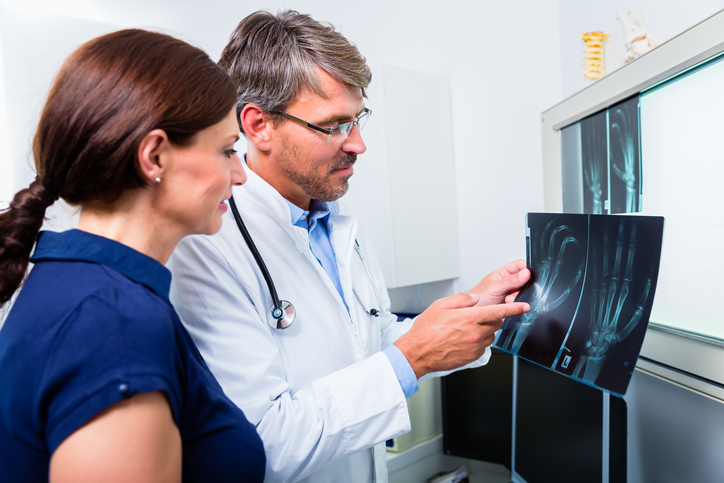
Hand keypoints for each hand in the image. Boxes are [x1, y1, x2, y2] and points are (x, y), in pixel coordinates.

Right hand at [394, 292, 528, 378]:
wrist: (418, 352)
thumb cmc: (426, 330)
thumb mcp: (440, 306)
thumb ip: (460, 299)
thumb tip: (474, 298)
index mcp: (469, 318)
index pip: (499, 311)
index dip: (515, 309)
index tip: (525, 307)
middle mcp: (475, 333)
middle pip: (496, 322)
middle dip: (493, 317)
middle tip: (479, 315)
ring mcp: (475, 346)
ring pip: (490, 335)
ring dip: (485, 329)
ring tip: (467, 328)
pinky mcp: (473, 357)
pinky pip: (483, 347)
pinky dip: (479, 341)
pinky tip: (464, 339)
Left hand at [467, 259, 530, 305]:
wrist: (474, 316)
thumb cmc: (478, 298)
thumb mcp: (494, 287)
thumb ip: (510, 280)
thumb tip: (526, 273)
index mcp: (503, 273)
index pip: (520, 265)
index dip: (526, 269)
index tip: (528, 276)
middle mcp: (508, 282)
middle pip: (525, 279)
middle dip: (522, 286)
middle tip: (514, 291)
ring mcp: (511, 293)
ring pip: (525, 291)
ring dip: (518, 296)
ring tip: (508, 300)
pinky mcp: (513, 304)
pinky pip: (523, 302)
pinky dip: (518, 304)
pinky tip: (510, 306)